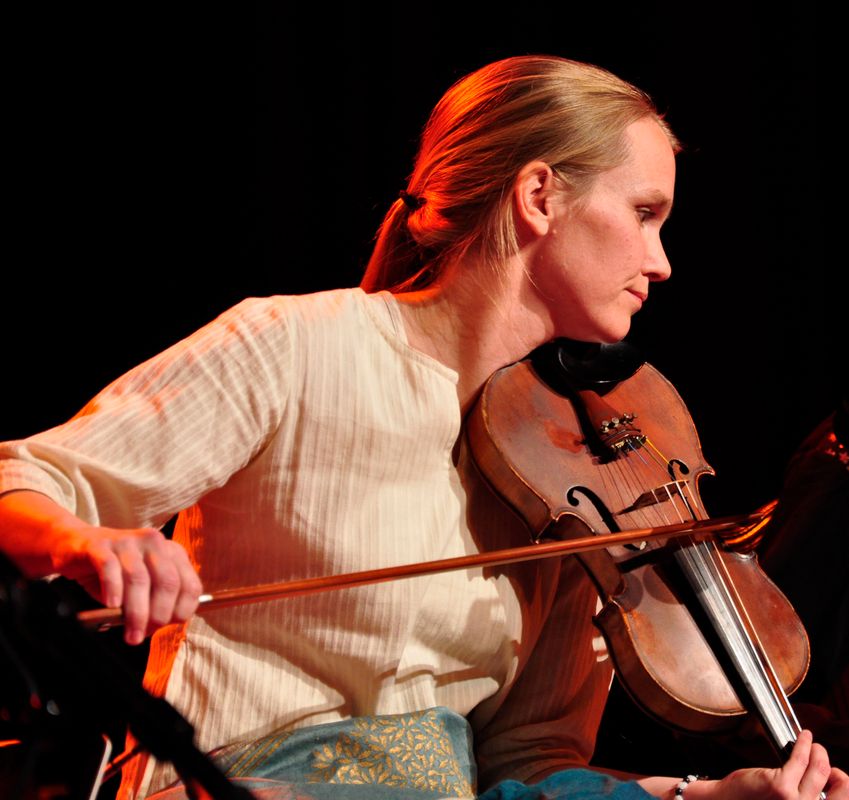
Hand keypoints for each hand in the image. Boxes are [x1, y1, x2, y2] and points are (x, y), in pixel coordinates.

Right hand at [59, 523, 203, 644]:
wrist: (75, 547)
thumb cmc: (113, 574)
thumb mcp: (141, 588)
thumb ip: (154, 603)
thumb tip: (156, 626)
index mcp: (172, 553)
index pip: (191, 585)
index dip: (181, 611)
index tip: (165, 627)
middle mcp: (154, 543)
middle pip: (167, 582)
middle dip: (158, 615)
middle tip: (143, 635)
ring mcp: (128, 541)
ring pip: (139, 578)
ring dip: (136, 612)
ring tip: (131, 635)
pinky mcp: (100, 545)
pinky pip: (110, 567)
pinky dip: (113, 589)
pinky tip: (112, 605)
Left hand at [691, 730, 847, 799]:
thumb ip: (804, 795)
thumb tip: (820, 775)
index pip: (843, 798)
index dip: (842, 783)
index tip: (833, 774)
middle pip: (840, 786)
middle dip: (832, 765)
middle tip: (821, 754)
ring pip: (820, 768)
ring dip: (818, 750)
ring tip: (811, 743)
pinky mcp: (780, 787)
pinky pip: (800, 759)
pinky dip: (804, 744)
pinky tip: (803, 737)